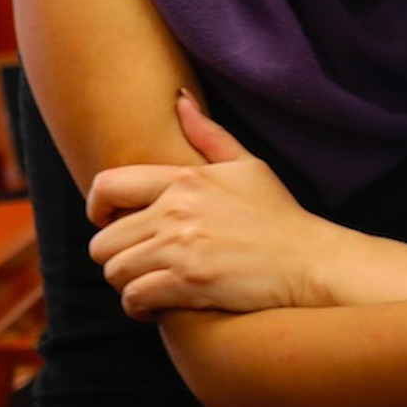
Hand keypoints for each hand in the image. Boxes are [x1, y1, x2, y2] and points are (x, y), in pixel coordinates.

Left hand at [86, 93, 343, 319]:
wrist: (310, 261)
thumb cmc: (280, 216)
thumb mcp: (248, 166)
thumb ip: (209, 135)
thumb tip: (180, 99)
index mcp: (185, 179)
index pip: (108, 185)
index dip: (96, 207)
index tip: (108, 222)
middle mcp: (177, 210)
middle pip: (103, 240)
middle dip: (115, 256)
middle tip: (138, 264)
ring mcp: (182, 247)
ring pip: (115, 272)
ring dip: (127, 284)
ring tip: (149, 285)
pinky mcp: (189, 282)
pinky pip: (135, 298)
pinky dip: (140, 307)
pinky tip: (158, 306)